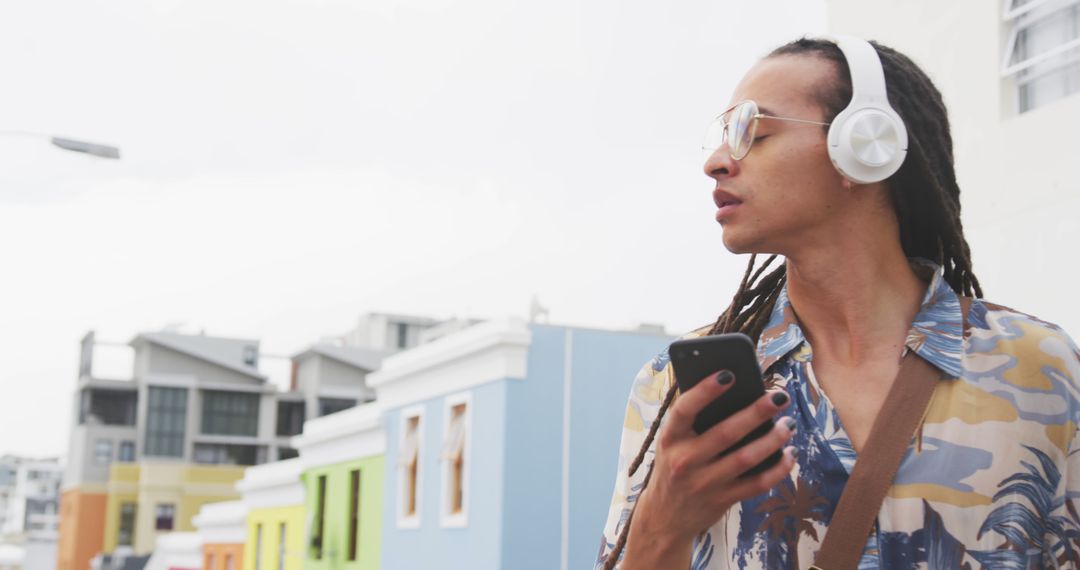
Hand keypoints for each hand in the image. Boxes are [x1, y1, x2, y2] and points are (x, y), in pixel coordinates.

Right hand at [623, 371, 796, 563]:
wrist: (663, 517)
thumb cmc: (672, 467)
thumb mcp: (671, 443)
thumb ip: (692, 421)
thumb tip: (733, 388)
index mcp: (669, 439)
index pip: (684, 410)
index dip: (705, 391)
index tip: (729, 374)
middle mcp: (685, 461)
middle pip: (726, 433)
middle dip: (757, 412)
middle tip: (780, 396)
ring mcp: (704, 483)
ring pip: (746, 458)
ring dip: (773, 439)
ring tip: (788, 423)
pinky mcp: (722, 500)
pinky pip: (757, 484)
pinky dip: (778, 469)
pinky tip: (789, 454)